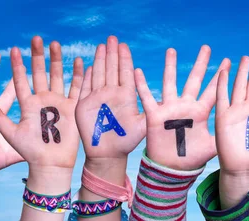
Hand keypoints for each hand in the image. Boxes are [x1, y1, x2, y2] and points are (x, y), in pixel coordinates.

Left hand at [0, 36, 82, 168]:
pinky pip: (76, 88)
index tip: (13, 49)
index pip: (21, 80)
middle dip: (38, 56)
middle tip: (36, 38)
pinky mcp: (72, 108)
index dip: (17, 65)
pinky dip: (78, 75)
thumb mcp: (11, 134)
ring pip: (58, 76)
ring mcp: (58, 103)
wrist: (51, 164)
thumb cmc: (30, 152)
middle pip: (40, 73)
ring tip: (55, 43)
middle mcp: (43, 100)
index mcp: (28, 105)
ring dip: (57, 60)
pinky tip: (79, 61)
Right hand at [74, 36, 142, 218]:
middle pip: (111, 69)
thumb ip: (149, 114)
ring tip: (102, 45)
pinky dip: (86, 76)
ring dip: (100, 60)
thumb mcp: (142, 127)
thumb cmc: (126, 142)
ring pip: (99, 74)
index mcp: (126, 96)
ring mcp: (98, 98)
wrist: (108, 154)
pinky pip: (85, 86)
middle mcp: (112, 94)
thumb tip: (164, 104)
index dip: (124, 59)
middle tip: (113, 38)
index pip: (125, 73)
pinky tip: (87, 64)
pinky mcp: (84, 105)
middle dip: (112, 53)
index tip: (124, 45)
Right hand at [135, 45, 229, 169]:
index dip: (220, 77)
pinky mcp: (155, 115)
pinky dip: (141, 85)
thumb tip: (244, 134)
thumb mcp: (212, 147)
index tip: (228, 61)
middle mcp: (186, 106)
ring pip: (170, 83)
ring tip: (171, 51)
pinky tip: (137, 71)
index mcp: (201, 112)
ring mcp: (170, 109)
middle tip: (206, 47)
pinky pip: (147, 98)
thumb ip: (224, 136)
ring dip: (170, 67)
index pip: (213, 90)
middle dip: (200, 64)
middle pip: (194, 80)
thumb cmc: (191, 158)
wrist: (171, 169)